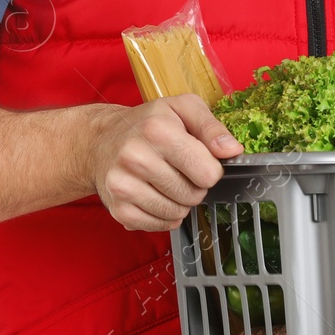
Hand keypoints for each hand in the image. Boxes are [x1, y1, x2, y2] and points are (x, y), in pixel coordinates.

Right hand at [87, 94, 242, 231]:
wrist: (101, 141)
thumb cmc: (148, 123)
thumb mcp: (183, 108)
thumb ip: (212, 127)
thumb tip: (233, 150)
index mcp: (158, 130)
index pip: (208, 173)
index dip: (210, 168)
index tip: (198, 158)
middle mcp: (136, 158)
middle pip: (194, 195)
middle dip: (194, 185)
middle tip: (179, 169)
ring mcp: (124, 186)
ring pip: (177, 213)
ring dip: (180, 202)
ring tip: (166, 180)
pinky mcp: (118, 209)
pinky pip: (159, 226)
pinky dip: (164, 215)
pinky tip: (155, 194)